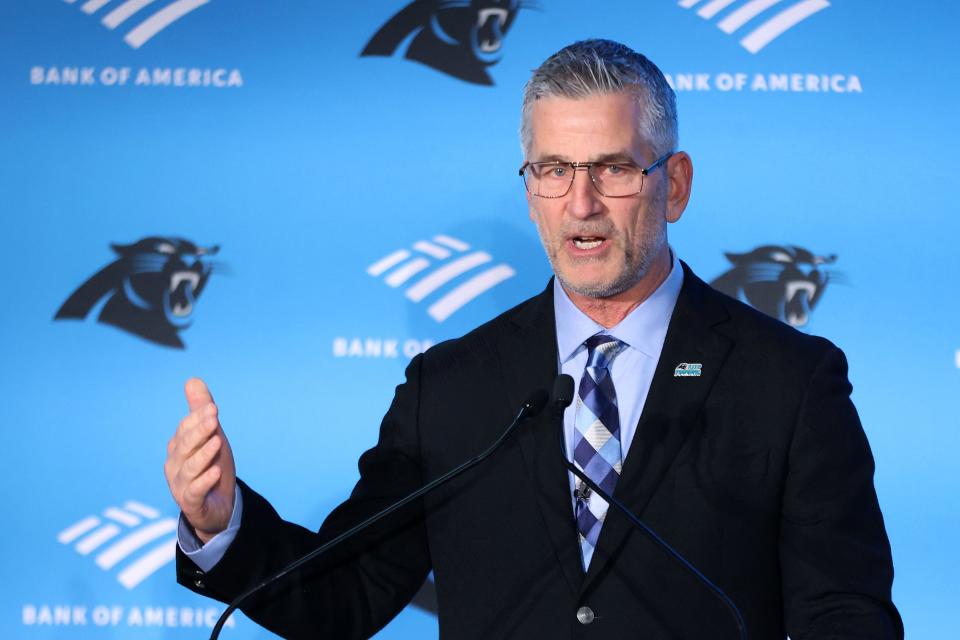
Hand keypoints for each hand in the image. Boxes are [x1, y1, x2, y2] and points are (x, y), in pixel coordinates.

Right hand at [164, 378, 236, 543]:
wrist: (218, 506)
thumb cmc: (211, 465)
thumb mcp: (211, 436)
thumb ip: (201, 411)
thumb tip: (193, 380)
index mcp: (178, 447)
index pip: (185, 429)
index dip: (198, 418)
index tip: (213, 408)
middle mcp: (175, 465)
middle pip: (185, 446)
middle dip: (199, 431)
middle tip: (215, 419)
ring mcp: (181, 485)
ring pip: (190, 468)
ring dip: (203, 454)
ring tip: (218, 442)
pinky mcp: (191, 503)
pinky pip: (195, 492)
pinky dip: (205, 481)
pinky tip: (216, 472)